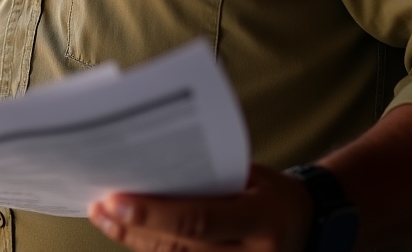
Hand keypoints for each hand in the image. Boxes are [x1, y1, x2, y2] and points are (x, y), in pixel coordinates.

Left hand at [88, 165, 313, 251]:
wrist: (310, 229)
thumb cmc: (274, 194)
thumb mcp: (252, 178)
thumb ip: (211, 181)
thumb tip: (152, 169)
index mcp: (261, 219)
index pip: (200, 219)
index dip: (154, 213)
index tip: (117, 200)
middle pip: (181, 246)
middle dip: (135, 228)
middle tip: (102, 206)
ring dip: (135, 242)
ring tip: (105, 218)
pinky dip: (153, 250)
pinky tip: (129, 234)